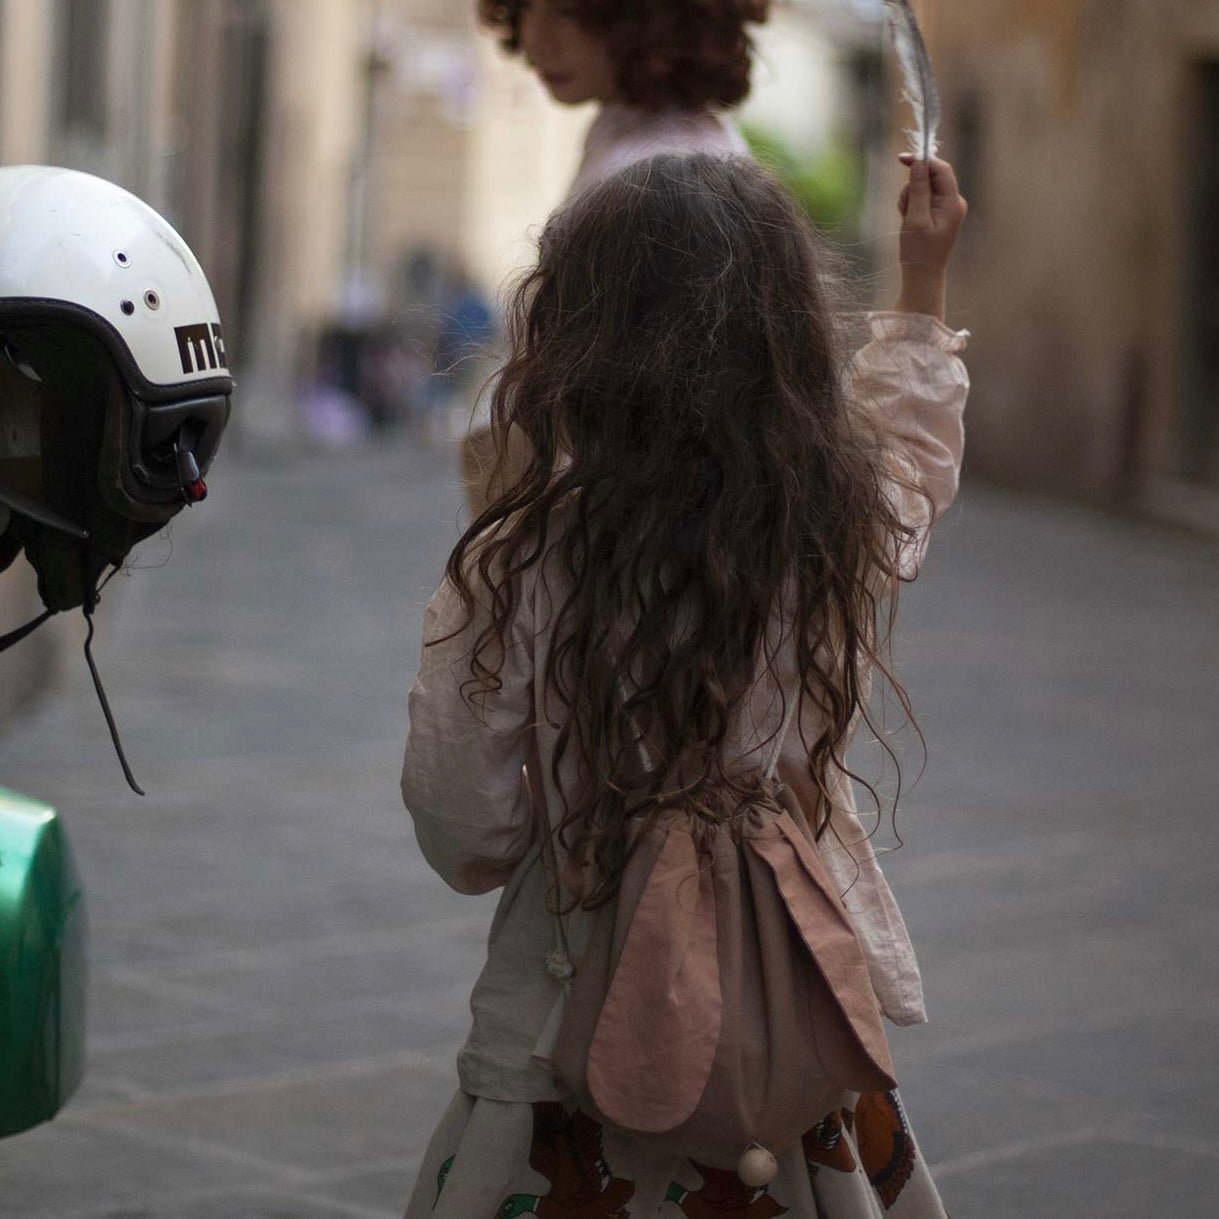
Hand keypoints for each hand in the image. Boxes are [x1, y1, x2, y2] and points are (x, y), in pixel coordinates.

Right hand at [895, 154, 967, 320]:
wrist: (922, 278)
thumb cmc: (919, 252)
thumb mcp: (915, 219)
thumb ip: (919, 189)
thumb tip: (919, 162)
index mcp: (952, 202)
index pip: (940, 169)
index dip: (922, 160)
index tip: (901, 159)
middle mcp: (953, 202)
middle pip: (930, 177)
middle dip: (912, 187)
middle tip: (905, 210)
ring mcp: (945, 208)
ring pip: (923, 188)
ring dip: (909, 198)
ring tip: (907, 220)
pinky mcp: (937, 214)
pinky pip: (922, 199)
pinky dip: (911, 206)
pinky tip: (909, 222)